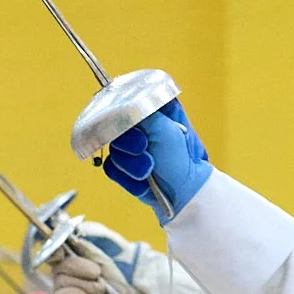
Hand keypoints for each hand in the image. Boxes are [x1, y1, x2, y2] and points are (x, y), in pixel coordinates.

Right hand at [48, 245, 140, 293]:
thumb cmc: (114, 287)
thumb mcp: (101, 260)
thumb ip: (83, 248)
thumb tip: (65, 237)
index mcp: (70, 264)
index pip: (53, 252)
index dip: (53, 249)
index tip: (60, 250)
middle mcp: (62, 277)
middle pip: (60, 265)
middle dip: (81, 267)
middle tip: (97, 274)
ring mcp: (59, 293)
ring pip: (63, 280)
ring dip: (86, 285)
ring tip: (99, 291)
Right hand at [94, 100, 213, 224]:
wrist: (182, 191)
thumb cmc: (180, 156)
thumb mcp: (163, 128)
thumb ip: (140, 112)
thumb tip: (119, 106)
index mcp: (152, 109)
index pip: (124, 101)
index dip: (122, 114)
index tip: (130, 125)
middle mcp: (140, 125)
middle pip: (113, 128)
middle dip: (129, 145)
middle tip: (144, 149)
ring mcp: (130, 146)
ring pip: (113, 151)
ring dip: (131, 165)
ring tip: (149, 171)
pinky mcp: (124, 166)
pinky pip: (111, 168)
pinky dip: (127, 178)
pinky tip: (143, 182)